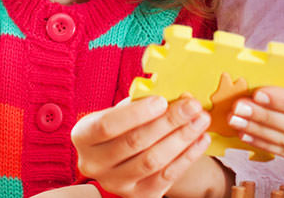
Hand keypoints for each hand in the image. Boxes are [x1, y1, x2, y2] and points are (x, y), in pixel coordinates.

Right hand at [70, 95, 213, 197]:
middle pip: (134, 142)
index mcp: (83, 136)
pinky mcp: (138, 197)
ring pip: (152, 161)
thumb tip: (177, 96)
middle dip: (168, 122)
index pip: (107, 125)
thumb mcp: (121, 112)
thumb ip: (141, 103)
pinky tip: (200, 140)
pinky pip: (166, 177)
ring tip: (200, 121)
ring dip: (181, 139)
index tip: (162, 100)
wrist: (122, 160)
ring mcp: (115, 184)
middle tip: (192, 106)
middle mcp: (93, 163)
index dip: (136, 113)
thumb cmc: (123, 127)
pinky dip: (187, 157)